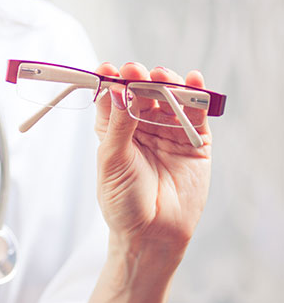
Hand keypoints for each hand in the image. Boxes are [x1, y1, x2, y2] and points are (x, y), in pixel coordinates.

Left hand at [93, 62, 211, 249]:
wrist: (152, 233)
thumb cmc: (123, 201)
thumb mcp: (112, 160)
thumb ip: (118, 125)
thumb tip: (118, 89)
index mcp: (115, 130)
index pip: (113, 97)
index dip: (110, 81)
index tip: (107, 69)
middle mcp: (142, 127)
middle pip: (142, 92)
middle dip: (138, 79)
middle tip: (134, 72)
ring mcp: (169, 132)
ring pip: (169, 98)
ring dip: (166, 83)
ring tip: (160, 78)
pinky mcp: (195, 141)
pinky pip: (196, 113)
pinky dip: (196, 95)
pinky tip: (191, 81)